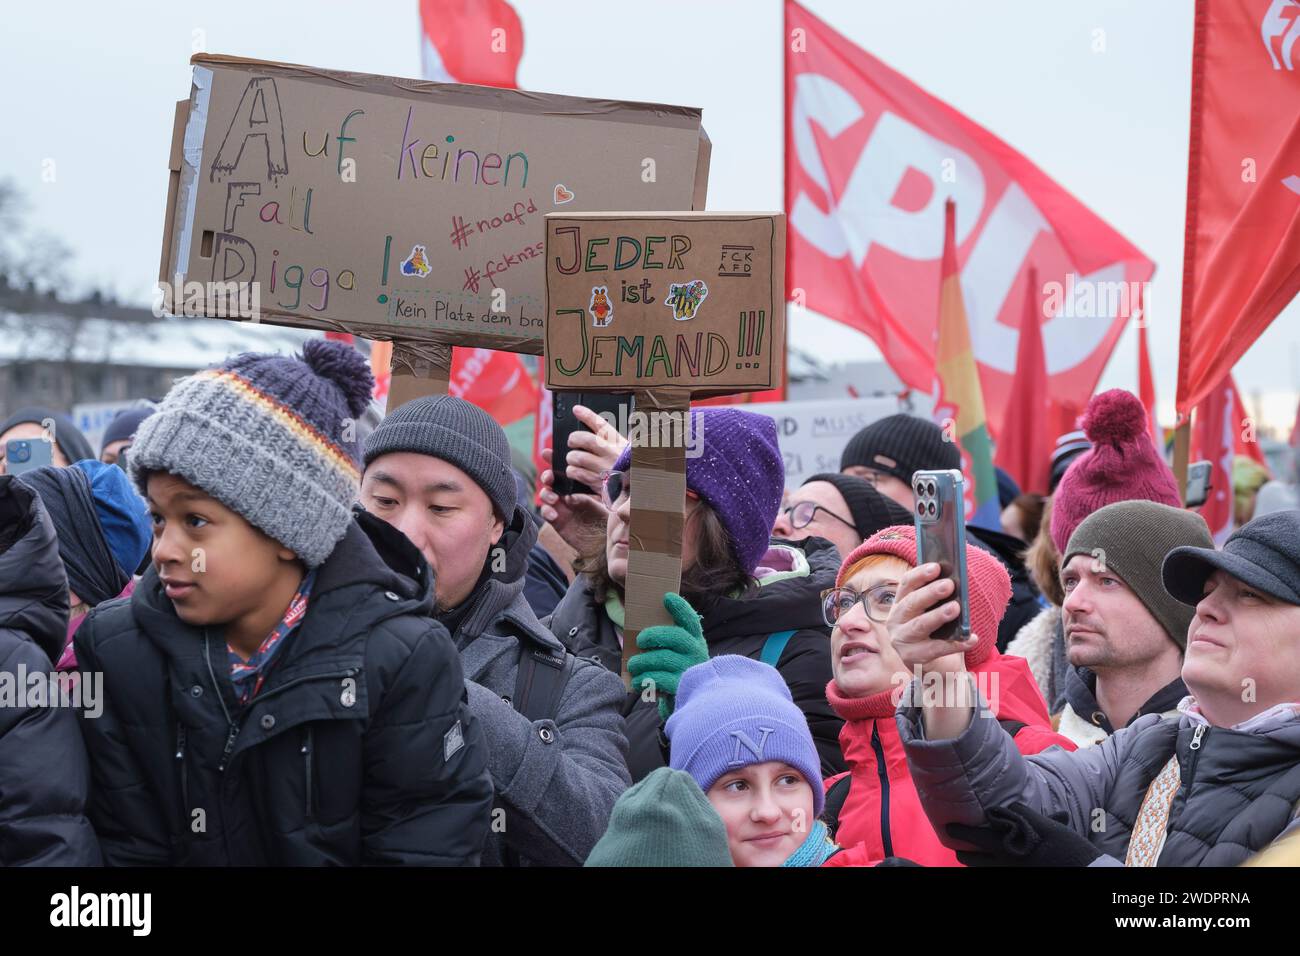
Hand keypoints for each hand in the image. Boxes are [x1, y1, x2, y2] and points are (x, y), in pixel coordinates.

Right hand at [538, 447, 607, 549]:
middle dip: (547, 476)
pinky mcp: (557, 521)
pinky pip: (546, 512)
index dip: (554, 460)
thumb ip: (603, 483)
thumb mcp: (608, 497)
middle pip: (552, 480)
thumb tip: (603, 467)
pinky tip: (553, 513)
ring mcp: (561, 507)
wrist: (604, 541)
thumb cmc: (607, 518)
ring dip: (546, 493)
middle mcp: (568, 494)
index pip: (565, 469)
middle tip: (549, 477)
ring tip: (553, 498)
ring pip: (546, 494)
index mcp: (578, 485)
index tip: (547, 453)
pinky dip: (546, 511)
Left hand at [560, 405, 628, 489]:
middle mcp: (612, 454)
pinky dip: (573, 472)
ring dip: (571, 458)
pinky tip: (575, 472)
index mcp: (620, 444)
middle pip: (586, 439)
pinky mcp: (598, 483)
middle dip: (574, 439)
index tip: (576, 410)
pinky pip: (578, 474)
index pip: (601, 425)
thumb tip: (624, 423)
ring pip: (578, 457)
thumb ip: (625, 439)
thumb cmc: (632, 470)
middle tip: (571, 442)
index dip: (587, 415)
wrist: (639, 493)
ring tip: (572, 459)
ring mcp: (604, 469)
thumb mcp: (631, 452)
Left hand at [627, 592, 707, 720]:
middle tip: (640, 640)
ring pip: (663, 658)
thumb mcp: (676, 654)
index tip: (666, 597)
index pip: (690, 620)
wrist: (687, 704)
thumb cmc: (675, 673)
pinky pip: (659, 679)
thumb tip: (639, 631)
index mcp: (695, 641)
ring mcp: (690, 670)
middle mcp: (697, 653)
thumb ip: (665, 641)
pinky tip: (636, 681)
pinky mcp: (682, 688)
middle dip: (654, 635)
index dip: (680, 608)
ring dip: (642, 661)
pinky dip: (644, 679)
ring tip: (632, 665)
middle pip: (676, 637)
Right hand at [886, 562, 978, 678]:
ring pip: (920, 625)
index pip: (906, 584)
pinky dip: (955, 644)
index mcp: (899, 604)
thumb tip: (956, 585)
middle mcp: (895, 621)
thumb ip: (939, 600)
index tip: (937, 566)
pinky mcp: (912, 658)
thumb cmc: (936, 632)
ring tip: (956, 608)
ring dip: (938, 615)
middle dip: (930, 593)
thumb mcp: (933, 613)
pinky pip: (936, 649)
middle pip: (911, 603)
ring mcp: (901, 641)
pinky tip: (971, 638)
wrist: (933, 667)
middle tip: (949, 584)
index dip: (920, 574)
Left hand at [945, 803, 1100, 866]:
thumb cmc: (1069, 849)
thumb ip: (1027, 816)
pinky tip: (995, 861)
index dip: (960, 831)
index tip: (948, 826)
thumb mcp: (1050, 828)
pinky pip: (996, 874)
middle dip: (964, 851)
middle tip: (959, 843)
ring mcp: (1011, 874)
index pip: (976, 837)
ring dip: (977, 861)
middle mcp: (1006, 865)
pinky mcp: (1017, 879)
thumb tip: (1011, 807)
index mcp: (1009, 848)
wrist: (1087, 873)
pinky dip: (991, 868)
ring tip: (973, 852)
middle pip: (972, 859)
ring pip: (983, 870)